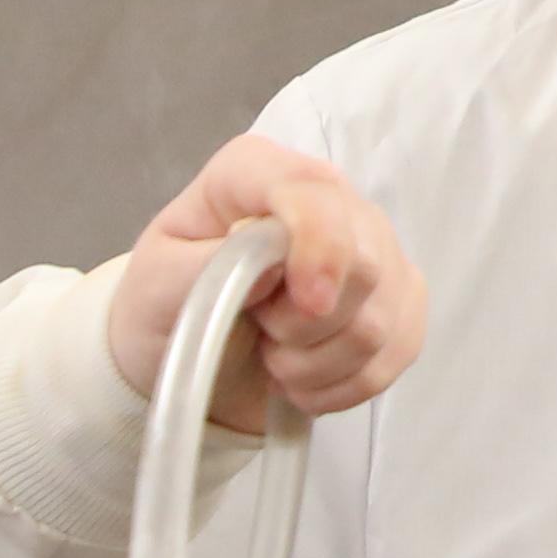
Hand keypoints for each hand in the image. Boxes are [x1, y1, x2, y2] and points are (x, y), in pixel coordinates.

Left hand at [104, 139, 424, 436]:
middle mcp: (328, 198)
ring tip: (274, 358)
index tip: (309, 303)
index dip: (322, 246)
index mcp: (256, 173)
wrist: (192, 359)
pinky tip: (305, 379)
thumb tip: (274, 269)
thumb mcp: (157, 285)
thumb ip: (207, 268)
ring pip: (379, 319)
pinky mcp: (399, 300)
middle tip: (260, 332)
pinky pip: (397, 351)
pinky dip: (344, 384)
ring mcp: (373, 247)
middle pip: (365, 260)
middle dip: (306, 323)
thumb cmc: (168, 307)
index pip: (313, 192)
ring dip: (316, 363)